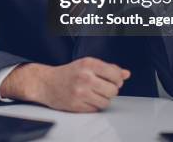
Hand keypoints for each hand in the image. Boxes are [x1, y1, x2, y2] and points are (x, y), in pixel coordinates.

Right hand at [0, 58, 130, 112]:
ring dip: (102, 99)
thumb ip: (108, 68)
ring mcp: (80, 92)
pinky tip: (86, 99)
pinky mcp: (77, 105)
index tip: (114, 80)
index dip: (118, 79)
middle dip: (110, 90)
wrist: (46, 83)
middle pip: (113, 90)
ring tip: (93, 93)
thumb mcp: (87, 64)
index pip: (115, 74)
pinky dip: (93, 106)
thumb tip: (126, 74)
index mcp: (88, 64)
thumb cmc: (68, 73)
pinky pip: (96, 109)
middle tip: (102, 87)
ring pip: (106, 102)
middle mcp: (85, 77)